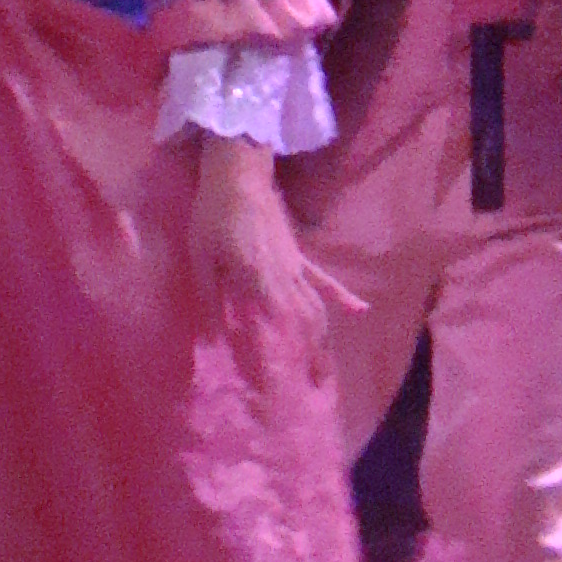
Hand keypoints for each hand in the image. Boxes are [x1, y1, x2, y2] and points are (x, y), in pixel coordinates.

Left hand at [189, 134, 337, 377]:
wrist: (237, 172)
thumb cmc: (214, 213)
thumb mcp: (202, 256)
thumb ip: (210, 298)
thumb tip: (212, 341)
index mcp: (262, 280)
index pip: (279, 327)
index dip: (285, 356)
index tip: (286, 386)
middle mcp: (287, 277)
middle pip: (309, 322)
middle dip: (315, 356)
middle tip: (319, 388)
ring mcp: (297, 266)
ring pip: (318, 308)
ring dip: (325, 339)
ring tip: (330, 369)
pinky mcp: (298, 255)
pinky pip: (323, 279)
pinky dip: (341, 296)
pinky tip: (360, 310)